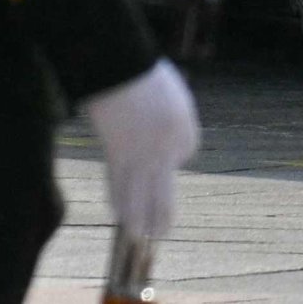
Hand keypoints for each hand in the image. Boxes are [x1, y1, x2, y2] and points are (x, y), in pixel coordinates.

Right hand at [80, 59, 197, 246]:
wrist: (121, 68)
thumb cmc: (145, 73)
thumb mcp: (172, 92)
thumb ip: (173, 115)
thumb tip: (168, 136)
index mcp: (186, 130)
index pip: (185, 151)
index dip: (174, 153)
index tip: (165, 153)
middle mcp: (166, 151)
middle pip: (164, 193)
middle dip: (163, 216)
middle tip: (162, 233)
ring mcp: (141, 156)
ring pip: (140, 196)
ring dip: (139, 219)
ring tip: (140, 235)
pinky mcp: (116, 154)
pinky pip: (117, 183)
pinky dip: (117, 199)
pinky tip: (117, 212)